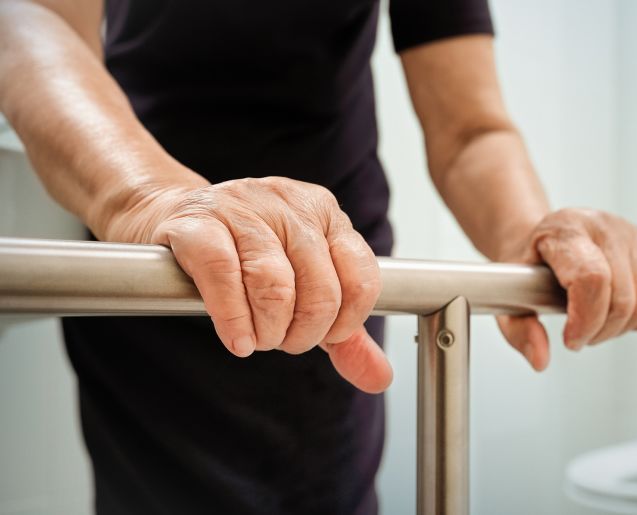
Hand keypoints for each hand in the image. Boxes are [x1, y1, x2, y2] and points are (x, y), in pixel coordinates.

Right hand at [103, 176, 391, 392]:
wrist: (169, 217)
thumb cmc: (243, 257)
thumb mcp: (303, 290)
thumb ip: (343, 334)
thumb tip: (380, 379)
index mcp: (326, 214)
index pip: (361, 277)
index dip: (345, 322)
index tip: (323, 337)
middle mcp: (290, 205)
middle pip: (320, 288)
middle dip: (303, 333)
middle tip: (281, 342)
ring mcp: (243, 207)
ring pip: (274, 284)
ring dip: (268, 330)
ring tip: (257, 340)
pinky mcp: (197, 222)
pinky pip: (223, 275)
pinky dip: (233, 319)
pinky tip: (237, 340)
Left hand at [496, 209, 636, 370]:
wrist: (544, 237)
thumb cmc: (528, 263)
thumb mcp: (507, 295)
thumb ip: (520, 330)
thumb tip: (541, 360)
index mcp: (566, 230)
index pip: (592, 279)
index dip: (586, 319)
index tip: (571, 338)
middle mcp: (603, 227)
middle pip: (622, 297)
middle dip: (600, 331)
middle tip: (579, 335)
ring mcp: (631, 235)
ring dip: (621, 327)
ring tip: (594, 323)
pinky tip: (615, 315)